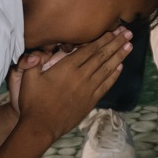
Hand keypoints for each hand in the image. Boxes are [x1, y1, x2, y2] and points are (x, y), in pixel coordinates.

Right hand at [15, 27, 132, 140]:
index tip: (114, 30)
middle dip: (116, 43)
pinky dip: (114, 75)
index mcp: (66, 67)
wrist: (40, 127)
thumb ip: (33, 60)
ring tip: (129, 46)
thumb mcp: (28, 77)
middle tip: (128, 33)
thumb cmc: (32, 102)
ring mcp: (87, 89)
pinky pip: (106, 85)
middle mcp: (80, 76)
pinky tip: (120, 67)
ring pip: (107, 69)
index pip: (89, 48)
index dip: (103, 38)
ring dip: (119, 56)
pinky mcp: (90, 101)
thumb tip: (40, 50)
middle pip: (102, 56)